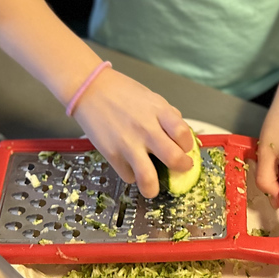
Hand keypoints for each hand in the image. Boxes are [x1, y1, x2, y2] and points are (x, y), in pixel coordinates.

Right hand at [71, 68, 195, 198]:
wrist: (90, 89)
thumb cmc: (123, 92)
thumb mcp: (151, 97)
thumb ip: (167, 116)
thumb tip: (181, 136)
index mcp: (159, 111)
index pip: (184, 135)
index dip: (188, 145)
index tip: (184, 148)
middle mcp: (146, 129)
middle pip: (173, 159)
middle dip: (182, 168)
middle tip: (180, 167)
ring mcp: (128, 144)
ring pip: (149, 179)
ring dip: (154, 188)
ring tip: (154, 186)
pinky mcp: (112, 155)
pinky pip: (128, 176)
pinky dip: (132, 175)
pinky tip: (131, 166)